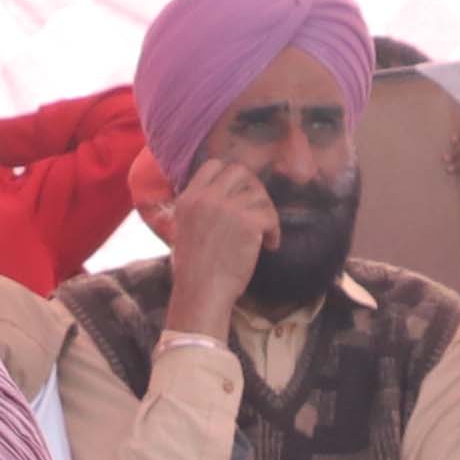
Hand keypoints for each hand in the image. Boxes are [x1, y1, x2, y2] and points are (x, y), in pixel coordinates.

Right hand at [159, 152, 277, 337]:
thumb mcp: (184, 231)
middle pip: (240, 172)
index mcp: (188, 198)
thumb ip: (200, 209)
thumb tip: (226, 198)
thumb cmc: (193, 272)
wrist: (201, 294)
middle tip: (258, 209)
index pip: (214, 165)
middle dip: (253, 188)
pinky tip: (270, 246)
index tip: (240, 193)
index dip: (231, 175)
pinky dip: (275, 231)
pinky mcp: (248, 222)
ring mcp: (228, 208)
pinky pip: (271, 215)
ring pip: (259, 194)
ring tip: (265, 235)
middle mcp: (207, 198)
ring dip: (266, 212)